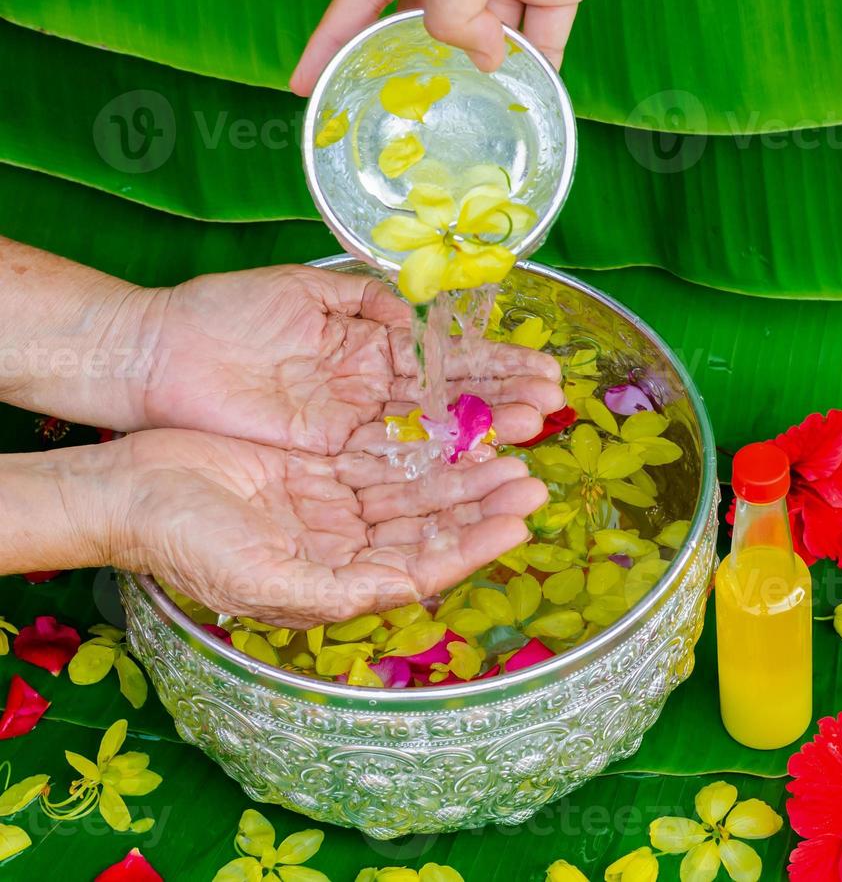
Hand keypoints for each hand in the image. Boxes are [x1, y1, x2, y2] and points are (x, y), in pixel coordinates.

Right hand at [117, 428, 546, 628]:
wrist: (127, 491)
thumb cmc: (183, 542)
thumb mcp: (259, 576)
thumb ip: (334, 591)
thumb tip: (404, 593)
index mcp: (336, 582)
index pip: (422, 567)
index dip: (472, 546)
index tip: (516, 525)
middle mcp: (344, 547)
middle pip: (430, 525)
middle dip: (482, 505)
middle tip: (532, 482)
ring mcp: (334, 505)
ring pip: (415, 489)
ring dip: (463, 474)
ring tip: (513, 453)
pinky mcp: (319, 466)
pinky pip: (383, 455)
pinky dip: (422, 444)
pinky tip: (459, 430)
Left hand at [141, 264, 563, 453]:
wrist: (160, 353)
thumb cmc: (223, 312)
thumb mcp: (302, 288)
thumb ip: (364, 297)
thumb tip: (416, 304)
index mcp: (369, 345)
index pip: (445, 357)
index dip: (494, 362)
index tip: (542, 366)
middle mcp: (369, 389)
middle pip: (450, 399)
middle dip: (504, 400)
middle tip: (554, 404)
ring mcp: (350, 425)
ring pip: (429, 432)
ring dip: (483, 433)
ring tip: (532, 430)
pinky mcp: (325, 453)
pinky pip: (389, 458)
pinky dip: (434, 459)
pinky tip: (478, 457)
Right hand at [290, 0, 667, 92]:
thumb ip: (453, 5)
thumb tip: (476, 56)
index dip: (334, 38)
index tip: (308, 82)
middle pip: (423, 17)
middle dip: (408, 63)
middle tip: (391, 114)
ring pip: (484, 33)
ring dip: (479, 70)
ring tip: (465, 114)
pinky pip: (541, 36)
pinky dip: (536, 66)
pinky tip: (525, 96)